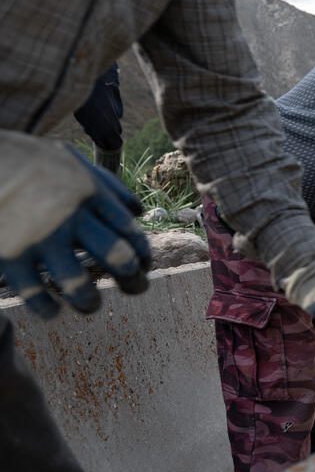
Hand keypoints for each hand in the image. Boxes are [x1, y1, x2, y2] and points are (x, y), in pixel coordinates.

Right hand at [0, 138, 150, 317]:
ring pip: (78, 285)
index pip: (130, 231)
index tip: (145, 265)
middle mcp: (71, 217)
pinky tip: (53, 311)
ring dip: (90, 301)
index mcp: (89, 193)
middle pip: (117, 257)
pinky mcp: (10, 256)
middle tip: (137, 288)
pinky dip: (47, 309)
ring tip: (91, 305)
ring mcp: (40, 238)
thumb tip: (138, 212)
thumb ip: (106, 183)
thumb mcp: (70, 159)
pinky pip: (35, 295)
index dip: (143, 253)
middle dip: (133, 279)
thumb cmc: (25, 160)